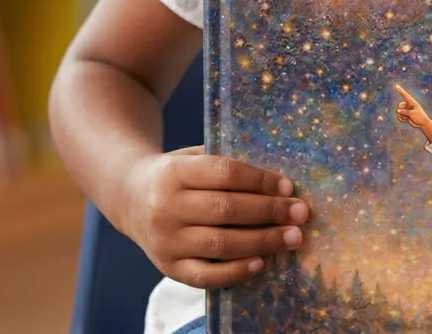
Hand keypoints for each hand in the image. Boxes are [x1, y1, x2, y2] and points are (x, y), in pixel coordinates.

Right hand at [123, 146, 310, 288]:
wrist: (130, 197)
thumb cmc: (176, 173)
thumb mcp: (193, 156)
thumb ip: (226, 164)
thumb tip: (277, 181)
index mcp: (175, 172)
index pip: (225, 173)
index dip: (259, 180)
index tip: (288, 187)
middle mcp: (167, 207)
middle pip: (227, 209)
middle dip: (269, 211)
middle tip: (301, 213)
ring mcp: (165, 241)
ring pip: (220, 243)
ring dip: (262, 241)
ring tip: (292, 238)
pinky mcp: (167, 267)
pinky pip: (205, 275)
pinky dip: (235, 271)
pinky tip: (260, 263)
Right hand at [394, 84, 431, 142]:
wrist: (423, 124)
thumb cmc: (419, 117)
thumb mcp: (412, 114)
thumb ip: (404, 111)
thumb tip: (397, 111)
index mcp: (412, 102)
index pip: (405, 95)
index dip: (400, 90)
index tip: (396, 85)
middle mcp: (408, 105)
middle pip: (400, 105)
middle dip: (401, 111)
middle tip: (407, 115)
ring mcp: (407, 110)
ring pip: (398, 111)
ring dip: (401, 116)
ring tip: (407, 118)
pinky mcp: (405, 115)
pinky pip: (399, 116)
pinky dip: (401, 118)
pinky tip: (405, 120)